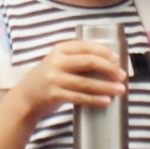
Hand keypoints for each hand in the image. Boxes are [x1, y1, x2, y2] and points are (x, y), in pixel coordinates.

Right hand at [5, 41, 128, 122]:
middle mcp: (56, 61)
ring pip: (86, 82)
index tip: (118, 60)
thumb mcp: (59, 63)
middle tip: (123, 76)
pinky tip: (106, 101)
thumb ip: (78, 60)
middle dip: (109, 69)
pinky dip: (94, 100)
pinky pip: (79, 97)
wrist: (26, 96)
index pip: (87, 47)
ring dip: (106, 87)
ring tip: (120, 90)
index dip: (105, 53)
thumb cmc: (50, 78)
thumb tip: (110, 65)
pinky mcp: (54, 94)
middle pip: (89, 61)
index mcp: (60, 49)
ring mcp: (54, 78)